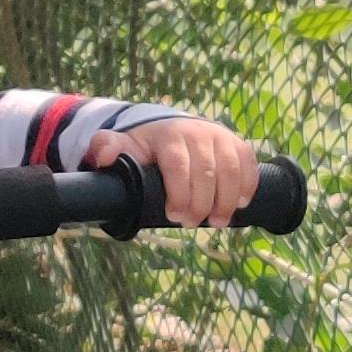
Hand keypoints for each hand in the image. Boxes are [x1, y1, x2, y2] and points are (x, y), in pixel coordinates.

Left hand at [85, 114, 260, 226]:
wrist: (170, 128)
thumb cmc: (146, 147)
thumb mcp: (124, 146)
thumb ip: (107, 148)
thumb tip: (103, 155)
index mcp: (169, 136)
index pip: (178, 165)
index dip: (180, 194)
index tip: (175, 217)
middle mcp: (197, 133)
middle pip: (207, 172)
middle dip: (201, 203)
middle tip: (192, 224)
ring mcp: (220, 137)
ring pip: (231, 169)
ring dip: (227, 200)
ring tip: (218, 222)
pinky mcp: (236, 143)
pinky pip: (248, 163)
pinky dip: (248, 185)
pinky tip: (241, 204)